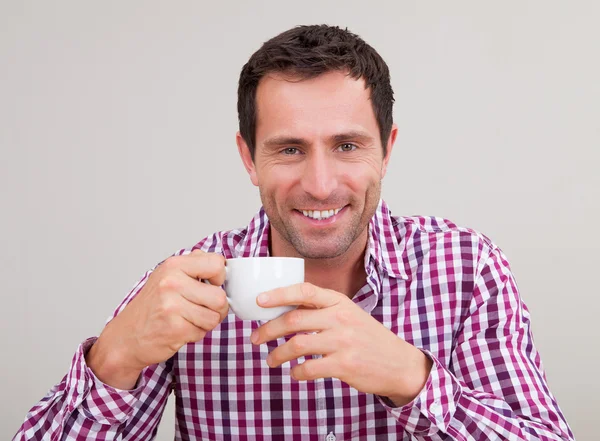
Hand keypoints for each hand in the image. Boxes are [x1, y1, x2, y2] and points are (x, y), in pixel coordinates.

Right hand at [87, 250, 228, 388]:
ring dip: (206, 322)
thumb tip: (220, 263)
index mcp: (174, 265)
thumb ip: (193, 265)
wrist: (126, 337)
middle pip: (220, 296)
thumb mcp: (167, 276)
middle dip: (216, 307)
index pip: (216, 263)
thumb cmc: (151, 307)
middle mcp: (172, 283)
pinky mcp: (175, 328)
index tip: (211, 285)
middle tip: (201, 308)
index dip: (219, 278)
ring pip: (215, 316)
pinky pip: (203, 332)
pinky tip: (181, 329)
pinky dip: (196, 333)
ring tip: (189, 319)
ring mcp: (172, 306)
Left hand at [250, 283, 431, 405]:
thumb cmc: (367, 337)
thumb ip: (322, 310)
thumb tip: (284, 311)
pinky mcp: (345, 365)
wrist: (398, 363)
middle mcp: (340, 318)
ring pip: (297, 345)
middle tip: (255, 339)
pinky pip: (309, 368)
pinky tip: (295, 373)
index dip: (279, 294)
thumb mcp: (349, 314)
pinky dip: (296, 373)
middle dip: (268, 330)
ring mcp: (343, 342)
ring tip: (271, 360)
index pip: (304, 290)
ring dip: (277, 354)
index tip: (259, 300)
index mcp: (339, 302)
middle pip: (293, 320)